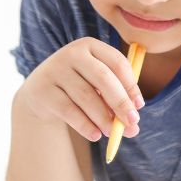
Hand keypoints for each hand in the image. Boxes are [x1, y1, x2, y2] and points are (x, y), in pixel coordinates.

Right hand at [17, 37, 144, 142]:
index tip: (139, 106)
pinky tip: (95, 135)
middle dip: (120, 102)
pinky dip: (85, 125)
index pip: (117, 62)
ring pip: (86, 96)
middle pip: (103, 78)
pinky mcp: (43, 90)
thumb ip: (116, 100)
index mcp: (91, 46)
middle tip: (132, 122)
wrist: (41, 94)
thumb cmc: (79, 87)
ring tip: (112, 132)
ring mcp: (55, 70)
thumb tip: (133, 126)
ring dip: (103, 118)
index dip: (131, 85)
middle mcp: (72, 53)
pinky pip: (69, 110)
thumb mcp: (97, 86)